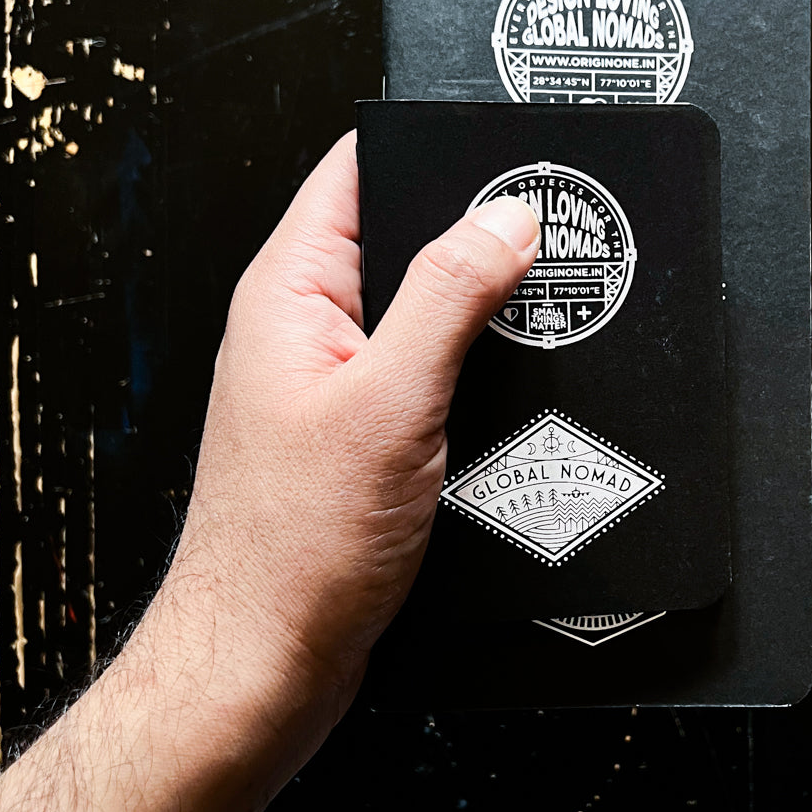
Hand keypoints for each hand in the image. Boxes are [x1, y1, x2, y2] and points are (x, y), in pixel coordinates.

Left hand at [159, 129, 539, 722]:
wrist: (263, 662)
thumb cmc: (293, 547)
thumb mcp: (391, 401)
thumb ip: (448, 297)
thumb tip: (504, 217)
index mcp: (289, 293)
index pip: (355, 171)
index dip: (430, 149)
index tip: (503, 152)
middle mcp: (304, 329)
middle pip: (398, 238)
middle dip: (473, 232)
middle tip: (549, 235)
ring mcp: (331, 382)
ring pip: (418, 310)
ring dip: (476, 308)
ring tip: (544, 310)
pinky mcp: (358, 434)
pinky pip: (423, 371)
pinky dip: (470, 368)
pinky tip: (511, 384)